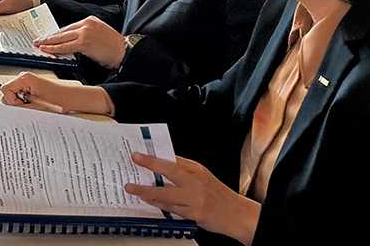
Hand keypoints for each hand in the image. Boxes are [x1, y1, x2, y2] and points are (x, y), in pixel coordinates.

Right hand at [0, 72, 112, 115]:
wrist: (73, 97)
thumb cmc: (60, 99)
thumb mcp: (37, 106)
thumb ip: (20, 106)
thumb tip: (9, 108)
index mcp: (25, 78)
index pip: (5, 89)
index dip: (11, 101)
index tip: (21, 106)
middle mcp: (25, 77)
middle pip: (9, 92)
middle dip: (17, 102)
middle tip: (30, 106)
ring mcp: (28, 81)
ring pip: (15, 94)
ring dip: (22, 103)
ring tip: (36, 105)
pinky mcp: (32, 86)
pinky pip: (21, 95)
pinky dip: (26, 101)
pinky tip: (37, 104)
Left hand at [37, 16, 128, 68]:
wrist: (125, 51)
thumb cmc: (114, 47)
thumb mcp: (99, 34)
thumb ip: (85, 35)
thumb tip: (71, 42)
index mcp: (89, 20)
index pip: (68, 27)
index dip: (57, 34)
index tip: (49, 37)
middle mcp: (85, 24)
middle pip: (63, 31)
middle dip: (49, 37)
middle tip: (38, 40)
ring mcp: (84, 32)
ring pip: (61, 38)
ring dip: (48, 42)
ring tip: (39, 45)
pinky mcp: (84, 42)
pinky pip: (65, 46)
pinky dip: (55, 49)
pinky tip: (48, 50)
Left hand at [125, 153, 261, 243]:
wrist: (236, 214)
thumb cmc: (217, 194)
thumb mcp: (202, 176)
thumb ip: (183, 170)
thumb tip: (162, 165)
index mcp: (196, 170)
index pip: (172, 160)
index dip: (153, 157)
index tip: (137, 154)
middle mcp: (195, 182)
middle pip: (169, 171)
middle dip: (149, 166)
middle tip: (133, 164)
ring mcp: (194, 198)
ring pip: (166, 194)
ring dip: (147, 191)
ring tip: (133, 188)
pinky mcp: (193, 213)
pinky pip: (171, 208)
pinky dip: (158, 204)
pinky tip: (148, 201)